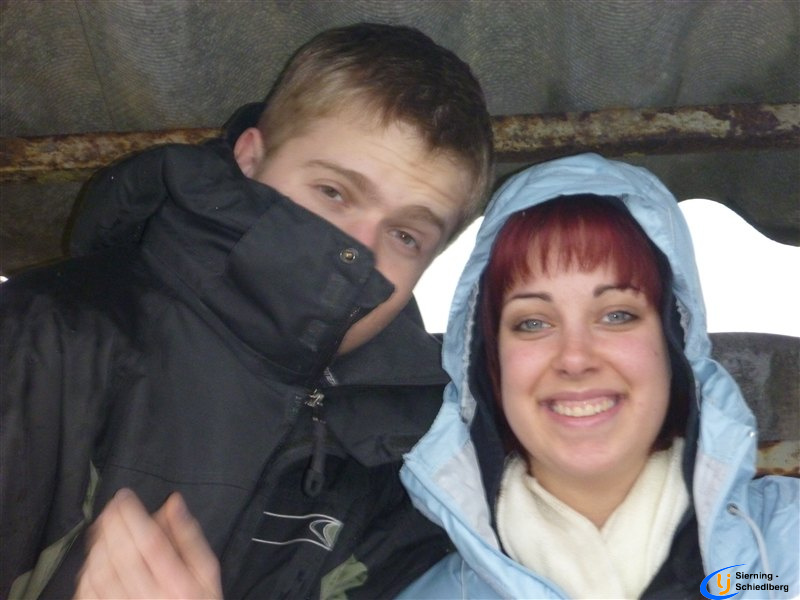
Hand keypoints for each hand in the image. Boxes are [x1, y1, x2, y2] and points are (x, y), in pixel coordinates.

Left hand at [74, 488, 222, 598]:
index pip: (150, 543)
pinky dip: (87, 573)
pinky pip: (90, 595)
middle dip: (112, 525)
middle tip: (110, 506)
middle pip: (123, 556)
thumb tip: (173, 502)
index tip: (125, 497)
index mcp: (178, 583)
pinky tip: (93, 559)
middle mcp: (150, 597)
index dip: (133, 516)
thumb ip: (189, 535)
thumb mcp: (205, 569)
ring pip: (102, 575)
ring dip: (97, 546)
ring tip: (102, 527)